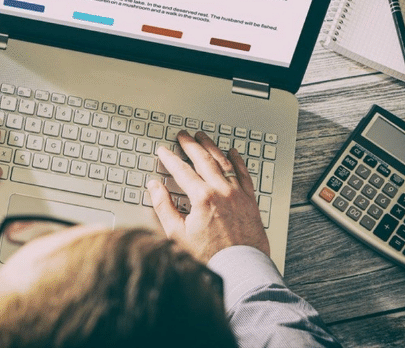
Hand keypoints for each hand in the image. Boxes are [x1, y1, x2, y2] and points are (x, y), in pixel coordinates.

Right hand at [148, 130, 269, 261]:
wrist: (239, 268)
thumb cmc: (209, 256)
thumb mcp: (177, 234)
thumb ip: (163, 207)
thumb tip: (154, 188)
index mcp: (202, 197)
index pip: (181, 170)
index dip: (170, 158)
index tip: (163, 151)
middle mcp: (222, 191)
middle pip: (203, 160)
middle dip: (191, 145)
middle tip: (183, 135)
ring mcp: (238, 194)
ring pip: (224, 162)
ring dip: (212, 147)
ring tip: (203, 137)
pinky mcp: (250, 201)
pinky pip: (244, 174)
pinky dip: (237, 161)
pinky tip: (233, 153)